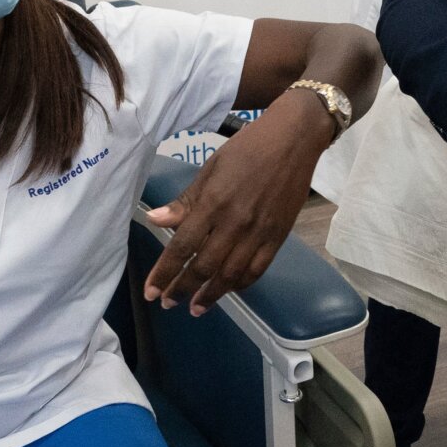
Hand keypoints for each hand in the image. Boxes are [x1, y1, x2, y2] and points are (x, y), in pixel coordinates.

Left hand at [142, 92, 332, 314]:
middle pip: (204, 267)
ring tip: (195, 307)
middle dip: (182, 289)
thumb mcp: (211, 168)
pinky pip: (258, 269)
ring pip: (231, 275)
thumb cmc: (248, 148)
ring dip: (210, 295)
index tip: (152, 291)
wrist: (294, 139)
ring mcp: (259, 232)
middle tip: (168, 302)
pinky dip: (241, 284)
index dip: (165, 272)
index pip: (182, 246)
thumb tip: (155, 220)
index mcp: (214, 202)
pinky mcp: (279, 236)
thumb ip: (186, 200)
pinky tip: (228, 290)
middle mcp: (235, 223)